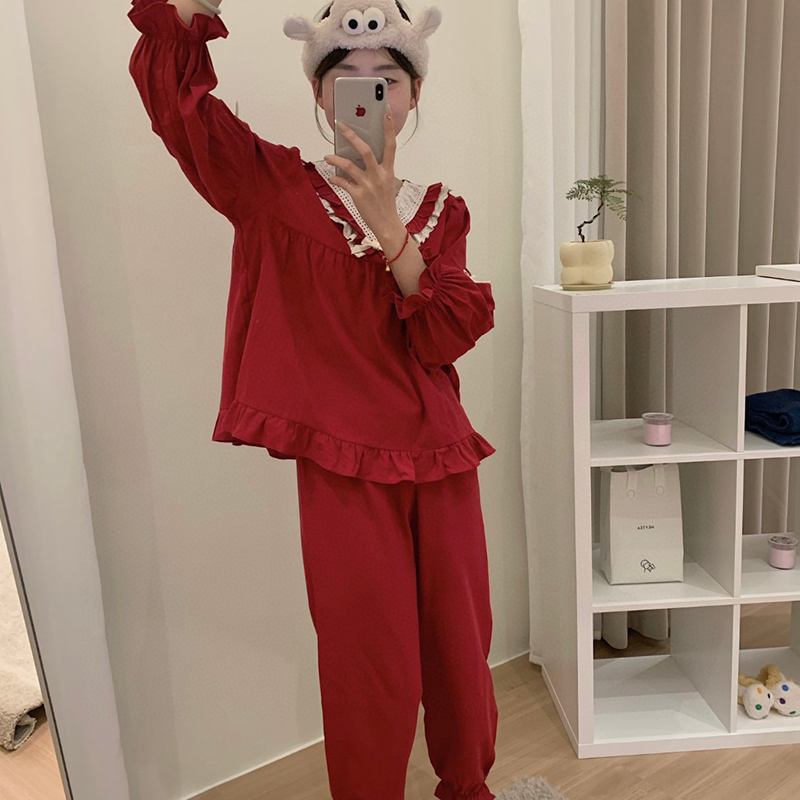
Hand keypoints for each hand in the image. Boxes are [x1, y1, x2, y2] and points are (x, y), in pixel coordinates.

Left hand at [323, 108, 400, 240]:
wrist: (387, 225)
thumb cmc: (384, 203)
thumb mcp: (386, 183)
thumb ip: (376, 169)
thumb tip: (357, 156)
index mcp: (388, 170)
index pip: (390, 145)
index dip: (388, 128)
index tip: (385, 112)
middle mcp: (379, 175)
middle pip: (365, 150)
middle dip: (351, 136)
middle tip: (340, 125)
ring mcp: (368, 185)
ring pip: (349, 165)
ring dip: (335, 159)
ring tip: (328, 157)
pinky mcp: (358, 196)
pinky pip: (343, 183)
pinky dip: (336, 179)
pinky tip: (332, 178)